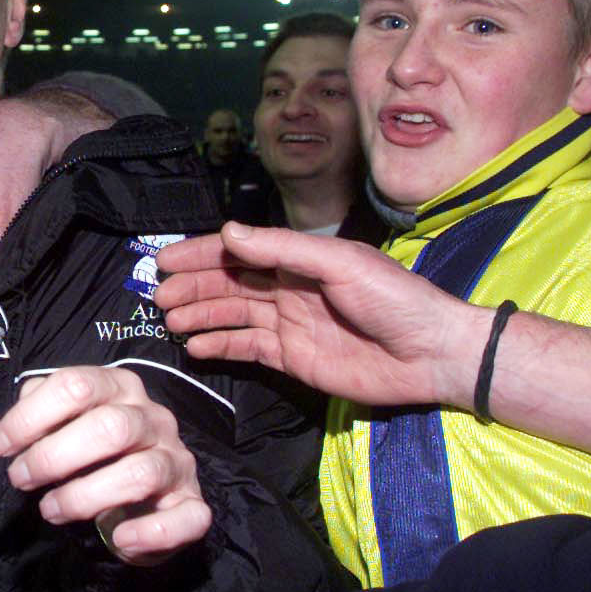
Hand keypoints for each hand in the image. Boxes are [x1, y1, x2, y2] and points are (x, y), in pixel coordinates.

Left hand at [0, 367, 207, 563]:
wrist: (143, 493)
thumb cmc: (95, 452)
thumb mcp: (65, 422)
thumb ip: (39, 412)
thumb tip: (18, 422)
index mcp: (121, 387)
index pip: (76, 385)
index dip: (30, 417)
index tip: (1, 447)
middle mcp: (155, 418)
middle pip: (110, 427)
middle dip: (53, 457)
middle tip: (20, 480)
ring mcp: (177, 461)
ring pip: (140, 473)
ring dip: (85, 497)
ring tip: (50, 510)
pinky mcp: (192, 503)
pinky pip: (187, 517)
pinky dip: (150, 532)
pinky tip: (118, 539)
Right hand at [155, 223, 483, 410]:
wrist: (430, 353)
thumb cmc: (394, 299)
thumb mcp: (340, 263)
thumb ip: (283, 248)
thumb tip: (229, 232)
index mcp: (301, 259)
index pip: (240, 251)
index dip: (203, 253)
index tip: (166, 260)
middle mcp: (289, 288)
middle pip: (230, 283)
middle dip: (194, 286)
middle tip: (160, 296)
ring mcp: (289, 324)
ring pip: (233, 315)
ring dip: (201, 315)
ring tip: (170, 320)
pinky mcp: (293, 358)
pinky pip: (247, 349)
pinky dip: (220, 346)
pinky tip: (195, 347)